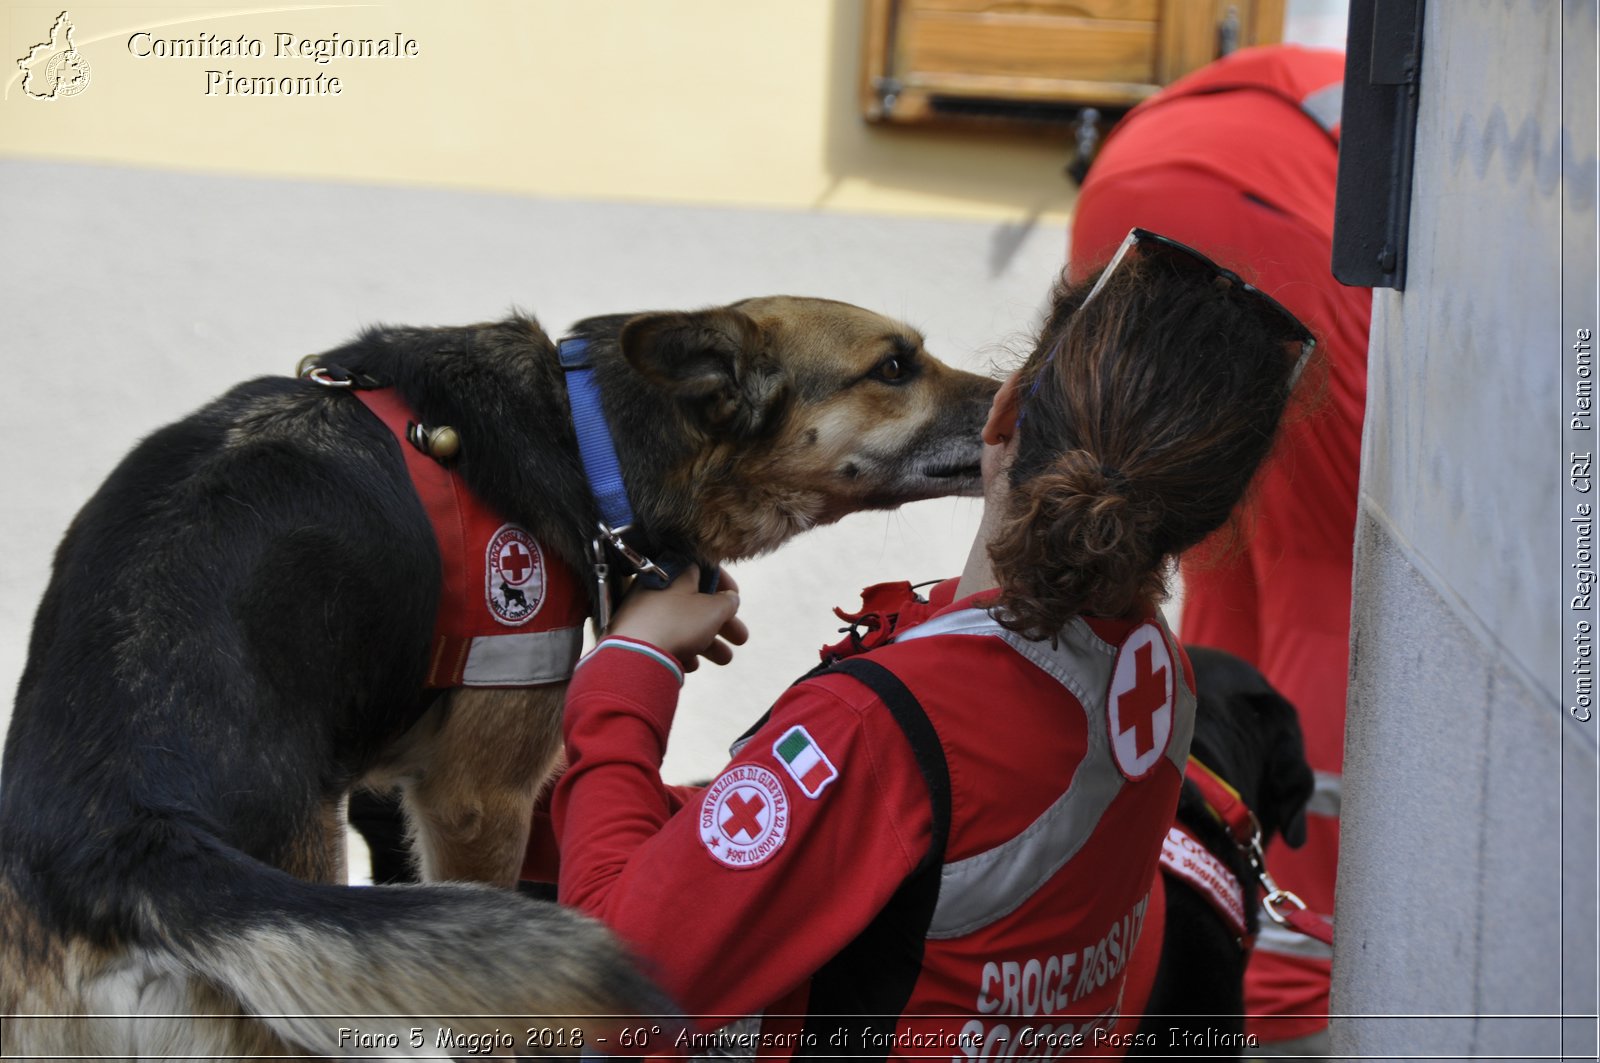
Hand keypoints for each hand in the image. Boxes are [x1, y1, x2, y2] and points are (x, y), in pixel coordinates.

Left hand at [607, 566, 747, 671]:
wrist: (634, 654)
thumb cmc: (677, 624)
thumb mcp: (713, 610)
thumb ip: (728, 601)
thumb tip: (730, 598)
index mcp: (674, 573)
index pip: (702, 569)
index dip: (724, 583)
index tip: (736, 597)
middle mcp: (656, 589)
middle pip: (696, 603)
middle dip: (722, 623)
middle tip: (740, 639)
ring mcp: (643, 613)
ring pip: (682, 624)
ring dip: (708, 642)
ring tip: (724, 659)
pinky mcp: (635, 636)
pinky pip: (664, 639)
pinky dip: (682, 650)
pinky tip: (690, 665)